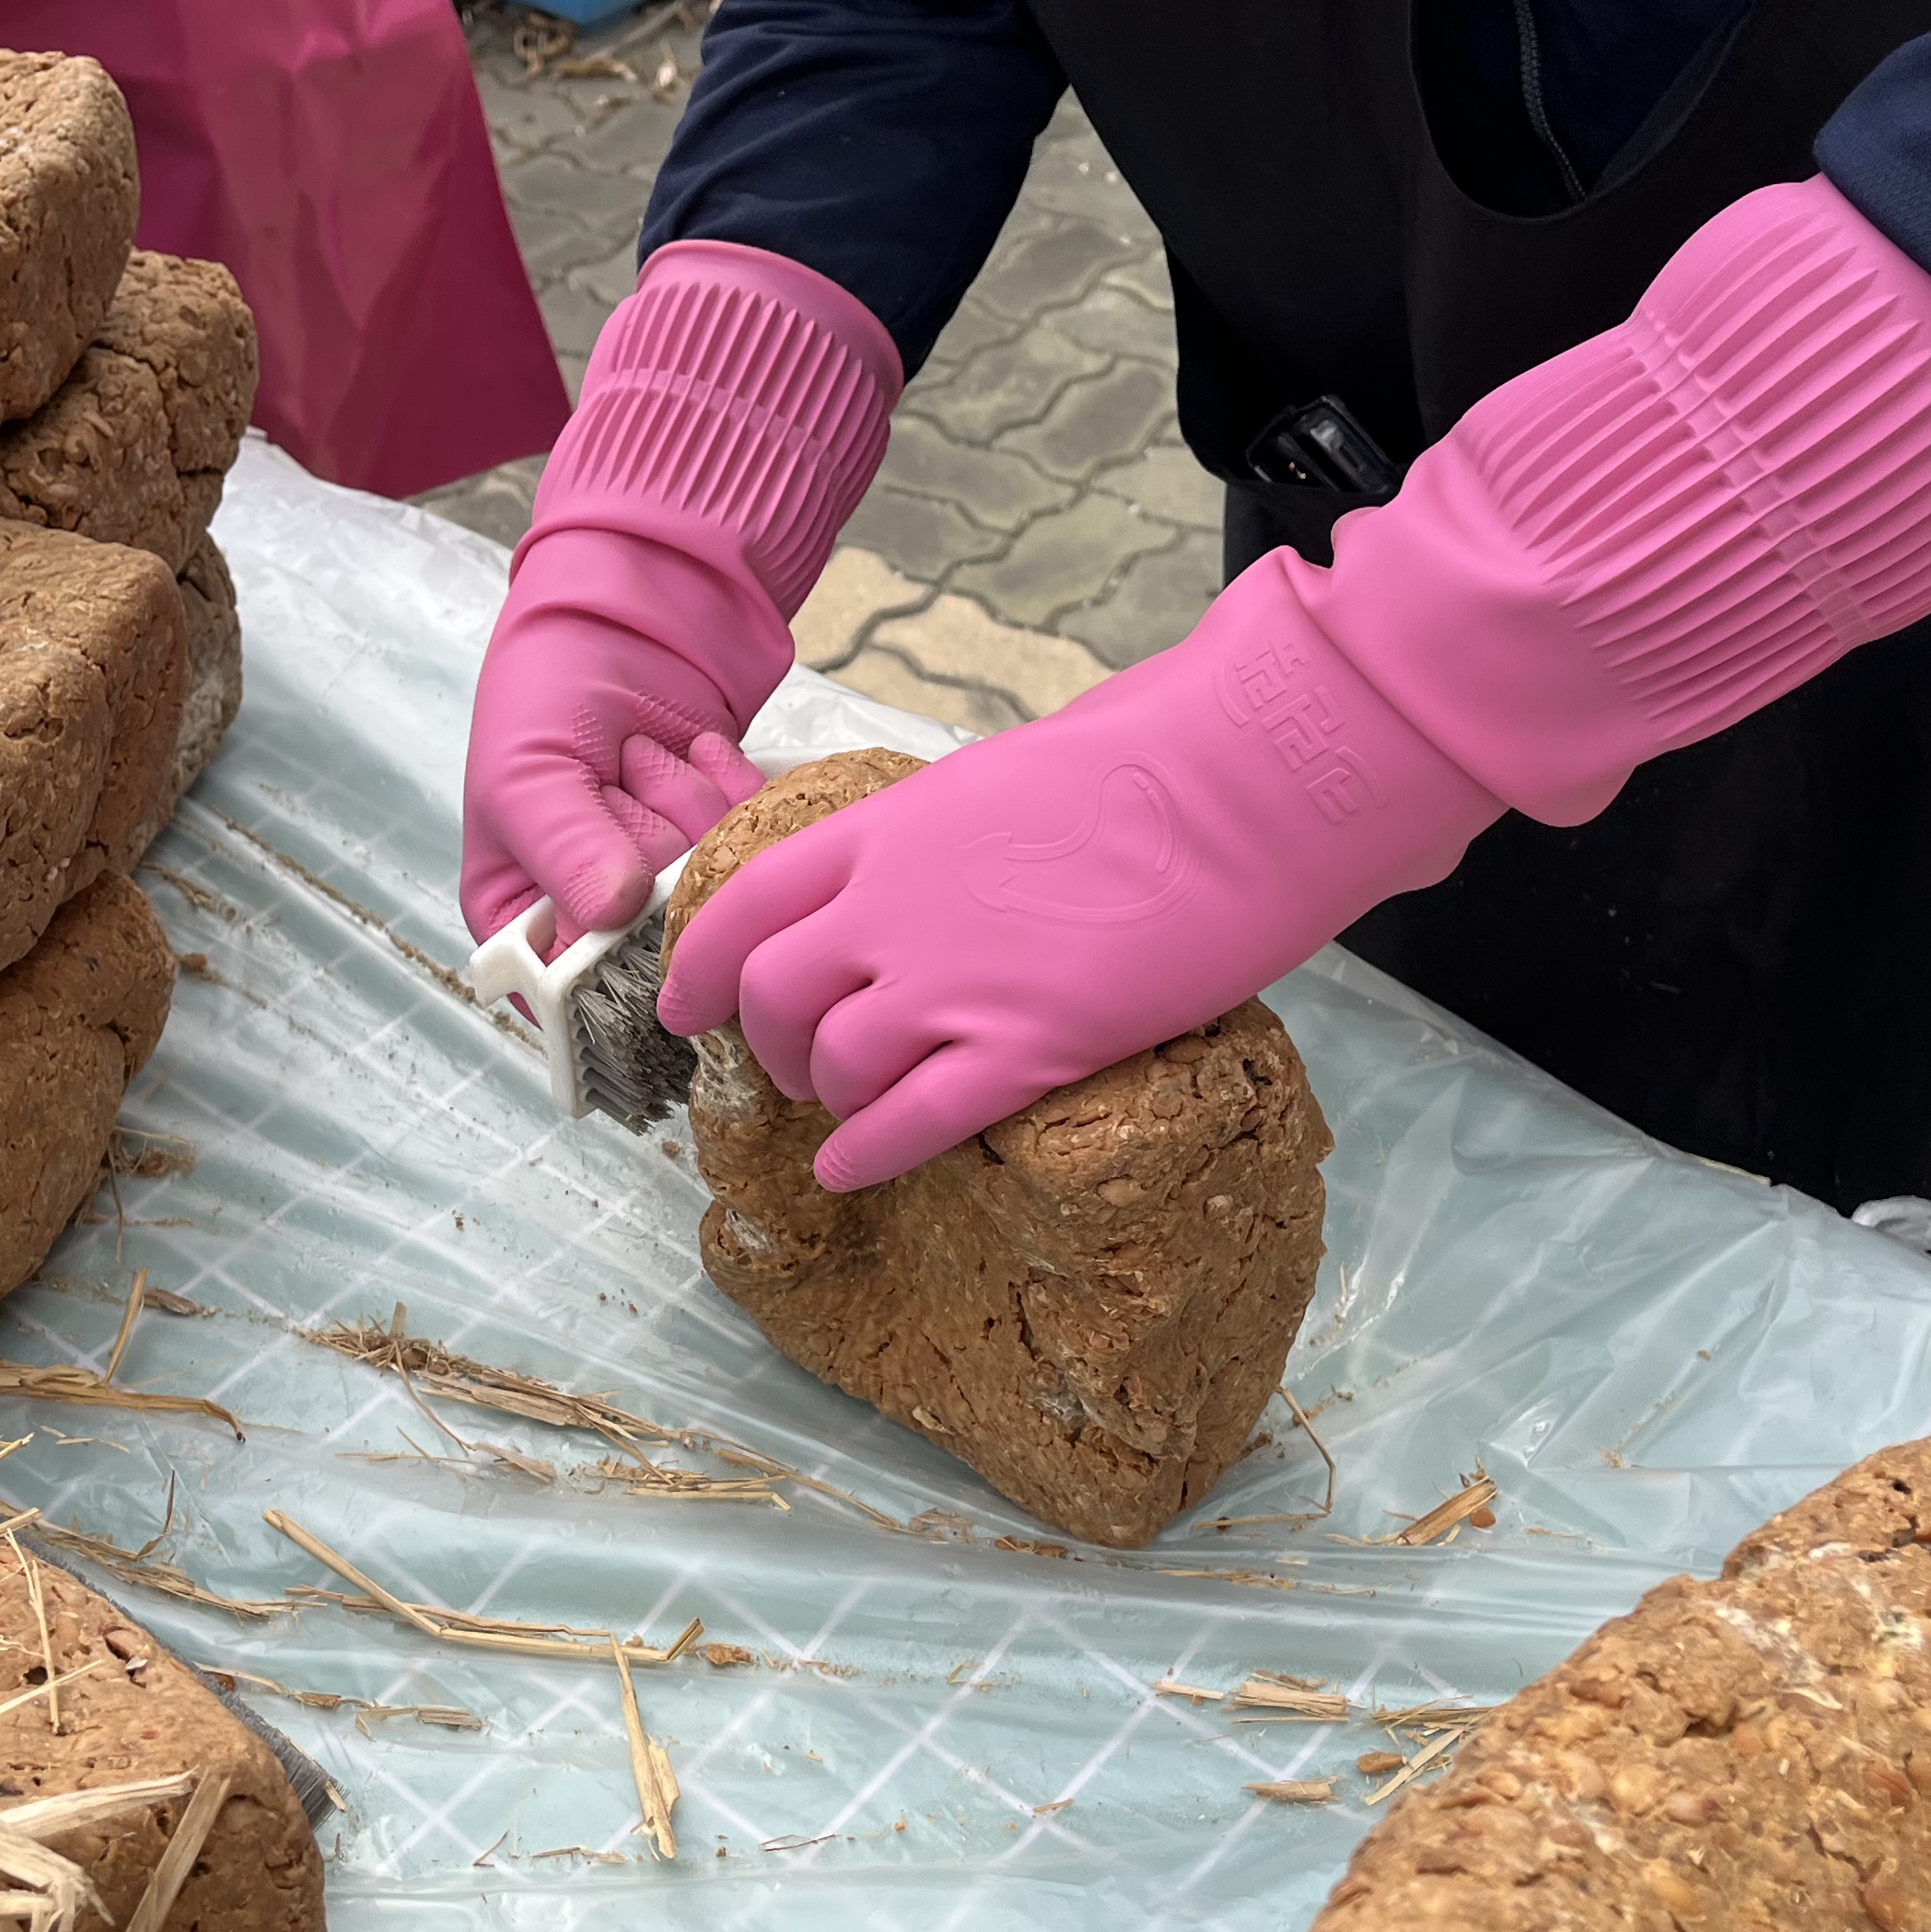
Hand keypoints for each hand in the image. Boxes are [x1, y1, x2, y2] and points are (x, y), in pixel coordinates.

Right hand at [458, 239, 902, 945]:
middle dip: (655, 842)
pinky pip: (760, 853)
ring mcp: (672, 887)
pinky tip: (699, 749)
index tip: (622, 876)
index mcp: (522, 919)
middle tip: (628, 769)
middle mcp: (598, 919)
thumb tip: (614, 910)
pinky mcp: (730, 850)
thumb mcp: (527, 766)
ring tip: (654, 750)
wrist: (631, 607)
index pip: (575, 988)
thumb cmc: (548, 684)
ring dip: (693, 804)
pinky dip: (737, 792)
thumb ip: (559, 847)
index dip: (611, 941)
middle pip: (656, 940)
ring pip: (714, 895)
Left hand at [659, 565, 1500, 1188]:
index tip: (685, 1005)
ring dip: (829, 1102)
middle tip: (793, 1069)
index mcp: (886, 829)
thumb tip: (937, 867)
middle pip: (773, 998)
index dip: (701, 966)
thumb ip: (943, 836)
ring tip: (849, 1114)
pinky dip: (864, 1158)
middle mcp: (894, 908)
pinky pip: (911, 1124)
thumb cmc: (1151, 758)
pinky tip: (851, 1172)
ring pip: (835, 1068)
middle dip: (768, 1046)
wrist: (1245, 783)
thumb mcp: (1003, 775)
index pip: (746, 902)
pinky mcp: (1026, 1047)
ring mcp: (954, 982)